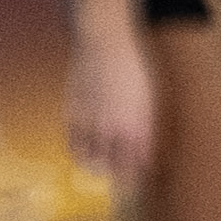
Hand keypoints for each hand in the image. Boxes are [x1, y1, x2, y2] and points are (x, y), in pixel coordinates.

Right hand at [67, 25, 155, 181]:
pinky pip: (74, 145)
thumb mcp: (147, 100)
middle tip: (118, 179)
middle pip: (112, 170)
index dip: (135, 178)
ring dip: (96, 168)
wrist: (105, 41)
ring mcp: (91, 121)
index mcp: (135, 127)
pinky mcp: (73, 113)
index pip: (134, 167)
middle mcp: (112, 129)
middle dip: (116, 178)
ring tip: (100, 168)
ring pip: (90, 163)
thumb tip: (144, 159)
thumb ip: (145, 130)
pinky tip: (85, 150)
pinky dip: (80, 153)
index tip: (135, 180)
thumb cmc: (132, 68)